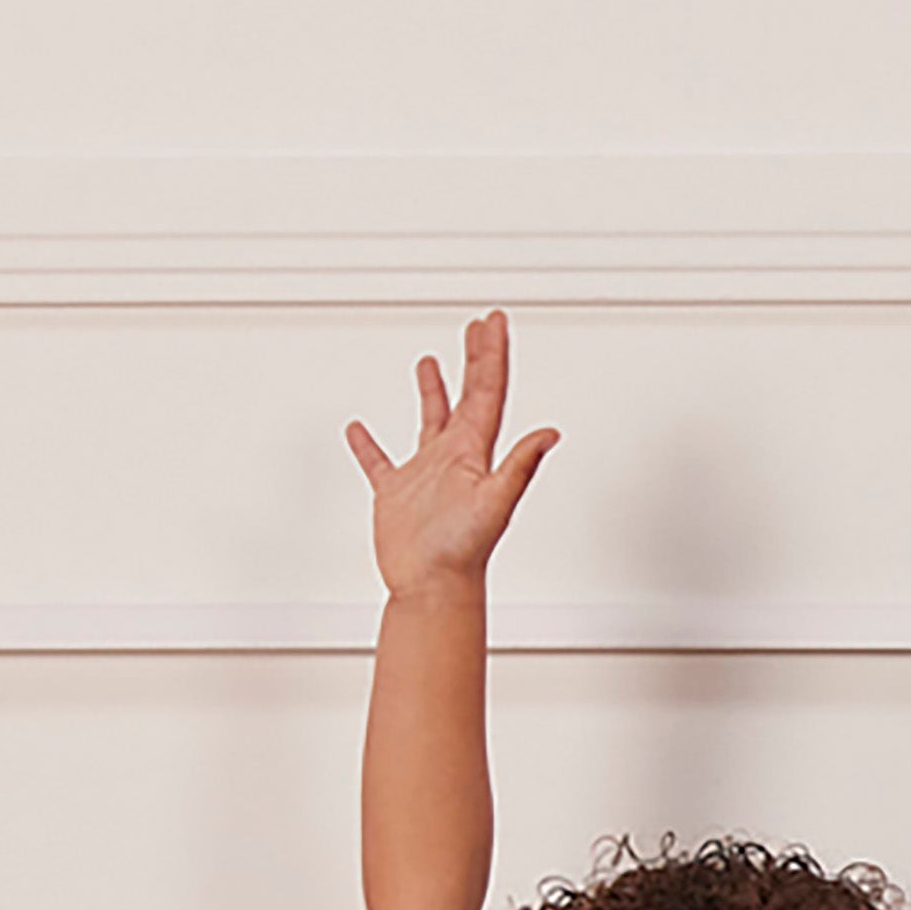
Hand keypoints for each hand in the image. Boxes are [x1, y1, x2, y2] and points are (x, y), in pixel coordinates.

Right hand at [344, 310, 557, 601]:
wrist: (433, 588)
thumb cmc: (463, 552)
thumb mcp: (494, 500)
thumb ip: (520, 464)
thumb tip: (552, 433)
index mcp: (475, 453)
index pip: (488, 392)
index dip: (491, 355)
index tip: (492, 321)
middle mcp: (454, 458)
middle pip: (467, 396)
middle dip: (473, 359)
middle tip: (476, 326)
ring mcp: (426, 475)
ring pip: (429, 421)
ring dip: (432, 390)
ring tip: (428, 361)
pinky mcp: (397, 494)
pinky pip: (379, 461)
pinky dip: (368, 445)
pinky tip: (358, 429)